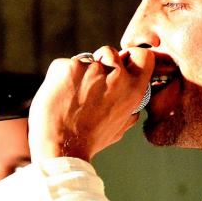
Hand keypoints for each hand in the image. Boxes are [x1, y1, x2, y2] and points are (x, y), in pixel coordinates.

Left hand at [29, 46, 154, 161]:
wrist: (62, 148)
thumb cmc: (90, 141)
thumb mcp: (120, 127)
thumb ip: (128, 108)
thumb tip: (133, 103)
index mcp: (133, 91)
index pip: (143, 56)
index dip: (130, 57)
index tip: (120, 64)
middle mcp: (116, 76)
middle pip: (110, 52)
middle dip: (101, 62)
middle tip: (89, 82)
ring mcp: (92, 69)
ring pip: (85, 60)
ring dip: (78, 73)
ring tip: (71, 97)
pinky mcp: (69, 67)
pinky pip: (64, 65)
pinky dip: (59, 78)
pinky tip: (58, 96)